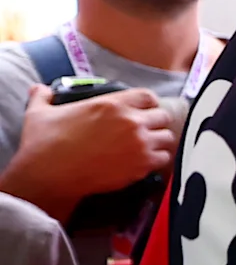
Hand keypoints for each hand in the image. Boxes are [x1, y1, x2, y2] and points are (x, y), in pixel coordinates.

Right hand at [5, 85, 172, 213]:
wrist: (48, 175)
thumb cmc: (43, 144)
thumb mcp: (39, 114)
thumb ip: (43, 97)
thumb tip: (38, 89)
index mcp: (112, 104)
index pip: (147, 96)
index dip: (146, 103)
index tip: (142, 111)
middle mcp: (131, 121)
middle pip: (162, 116)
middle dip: (155, 123)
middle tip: (145, 131)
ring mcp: (139, 143)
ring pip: (167, 138)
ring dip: (159, 142)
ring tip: (148, 147)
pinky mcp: (141, 165)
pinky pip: (164, 159)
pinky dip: (157, 160)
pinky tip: (146, 162)